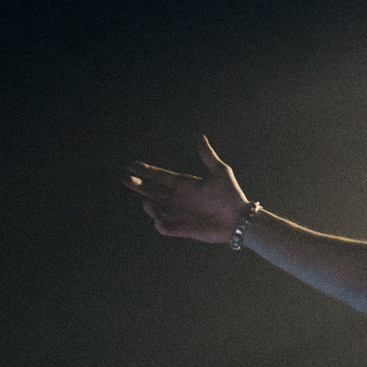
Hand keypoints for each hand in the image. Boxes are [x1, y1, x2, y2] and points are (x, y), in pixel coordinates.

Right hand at [124, 135, 249, 243]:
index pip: (160, 176)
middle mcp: (178, 199)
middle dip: (138, 185)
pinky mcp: (183, 229)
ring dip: (149, 206)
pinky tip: (159, 220)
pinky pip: (165, 228)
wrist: (239, 219)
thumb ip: (208, 156)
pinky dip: (160, 224)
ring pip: (155, 209)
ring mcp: (179, 214)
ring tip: (147, 201)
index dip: (145, 171)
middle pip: (152, 191)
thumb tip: (200, 137)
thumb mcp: (221, 172)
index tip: (131, 165)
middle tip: (126, 179)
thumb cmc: (231, 195)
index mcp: (184, 184)